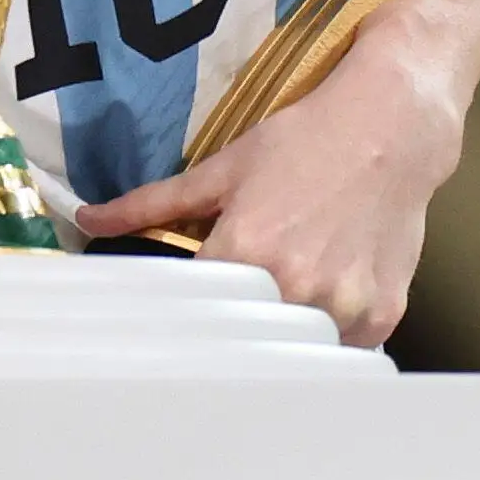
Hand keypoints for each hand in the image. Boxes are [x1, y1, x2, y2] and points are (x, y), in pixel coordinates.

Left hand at [73, 43, 463, 346]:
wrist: (390, 128)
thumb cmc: (304, 142)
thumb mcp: (223, 168)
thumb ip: (153, 203)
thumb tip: (89, 219)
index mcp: (247, 252)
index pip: (195, 316)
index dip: (185, 319)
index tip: (180, 323)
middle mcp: (297, 286)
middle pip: (247, 338)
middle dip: (235, 327)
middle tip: (234, 312)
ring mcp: (344, 306)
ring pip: (298, 351)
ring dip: (286, 335)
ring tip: (288, 295)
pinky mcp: (382, 315)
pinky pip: (345, 348)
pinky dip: (331, 332)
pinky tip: (328, 293)